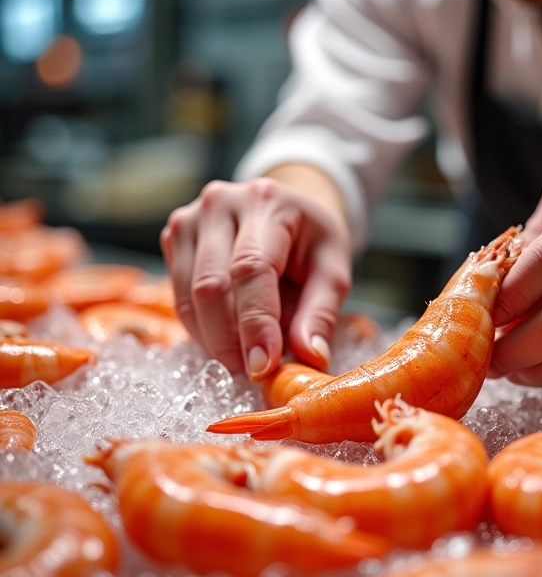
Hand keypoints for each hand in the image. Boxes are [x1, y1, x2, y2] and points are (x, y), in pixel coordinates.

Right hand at [160, 165, 351, 378]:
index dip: (255, 322)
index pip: (251, 268)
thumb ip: (321, 312)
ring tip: (244, 360)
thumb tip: (310, 356)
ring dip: (215, 340)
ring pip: (188, 297)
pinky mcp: (174, 238)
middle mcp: (220, 204)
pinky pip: (178, 297)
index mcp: (267, 202)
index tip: (264, 367)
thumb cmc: (312, 240)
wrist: (287, 210)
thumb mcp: (333, 269)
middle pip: (211, 286)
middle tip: (254, 374)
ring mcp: (189, 220)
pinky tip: (227, 339)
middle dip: (231, 341)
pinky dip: (202, 328)